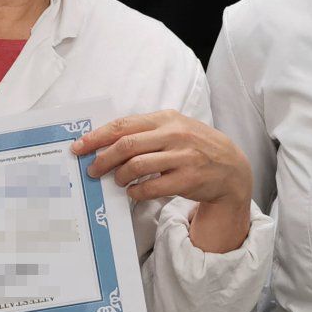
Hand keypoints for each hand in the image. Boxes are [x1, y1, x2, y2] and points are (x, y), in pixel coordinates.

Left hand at [72, 111, 251, 251]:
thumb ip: (146, 131)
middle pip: (126, 145)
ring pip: (136, 166)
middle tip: (92, 170)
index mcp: (167, 119)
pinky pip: (151, 187)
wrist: (231, 169)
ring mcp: (182, 157)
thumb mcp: (175, 129)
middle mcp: (175, 135)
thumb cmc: (195, 147)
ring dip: (119, 176)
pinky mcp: (187, 179)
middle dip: (103, 159)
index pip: (124, 125)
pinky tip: (132, 192)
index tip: (79, 147)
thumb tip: (106, 142)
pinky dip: (136, 191)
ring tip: (116, 181)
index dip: (97, 137)